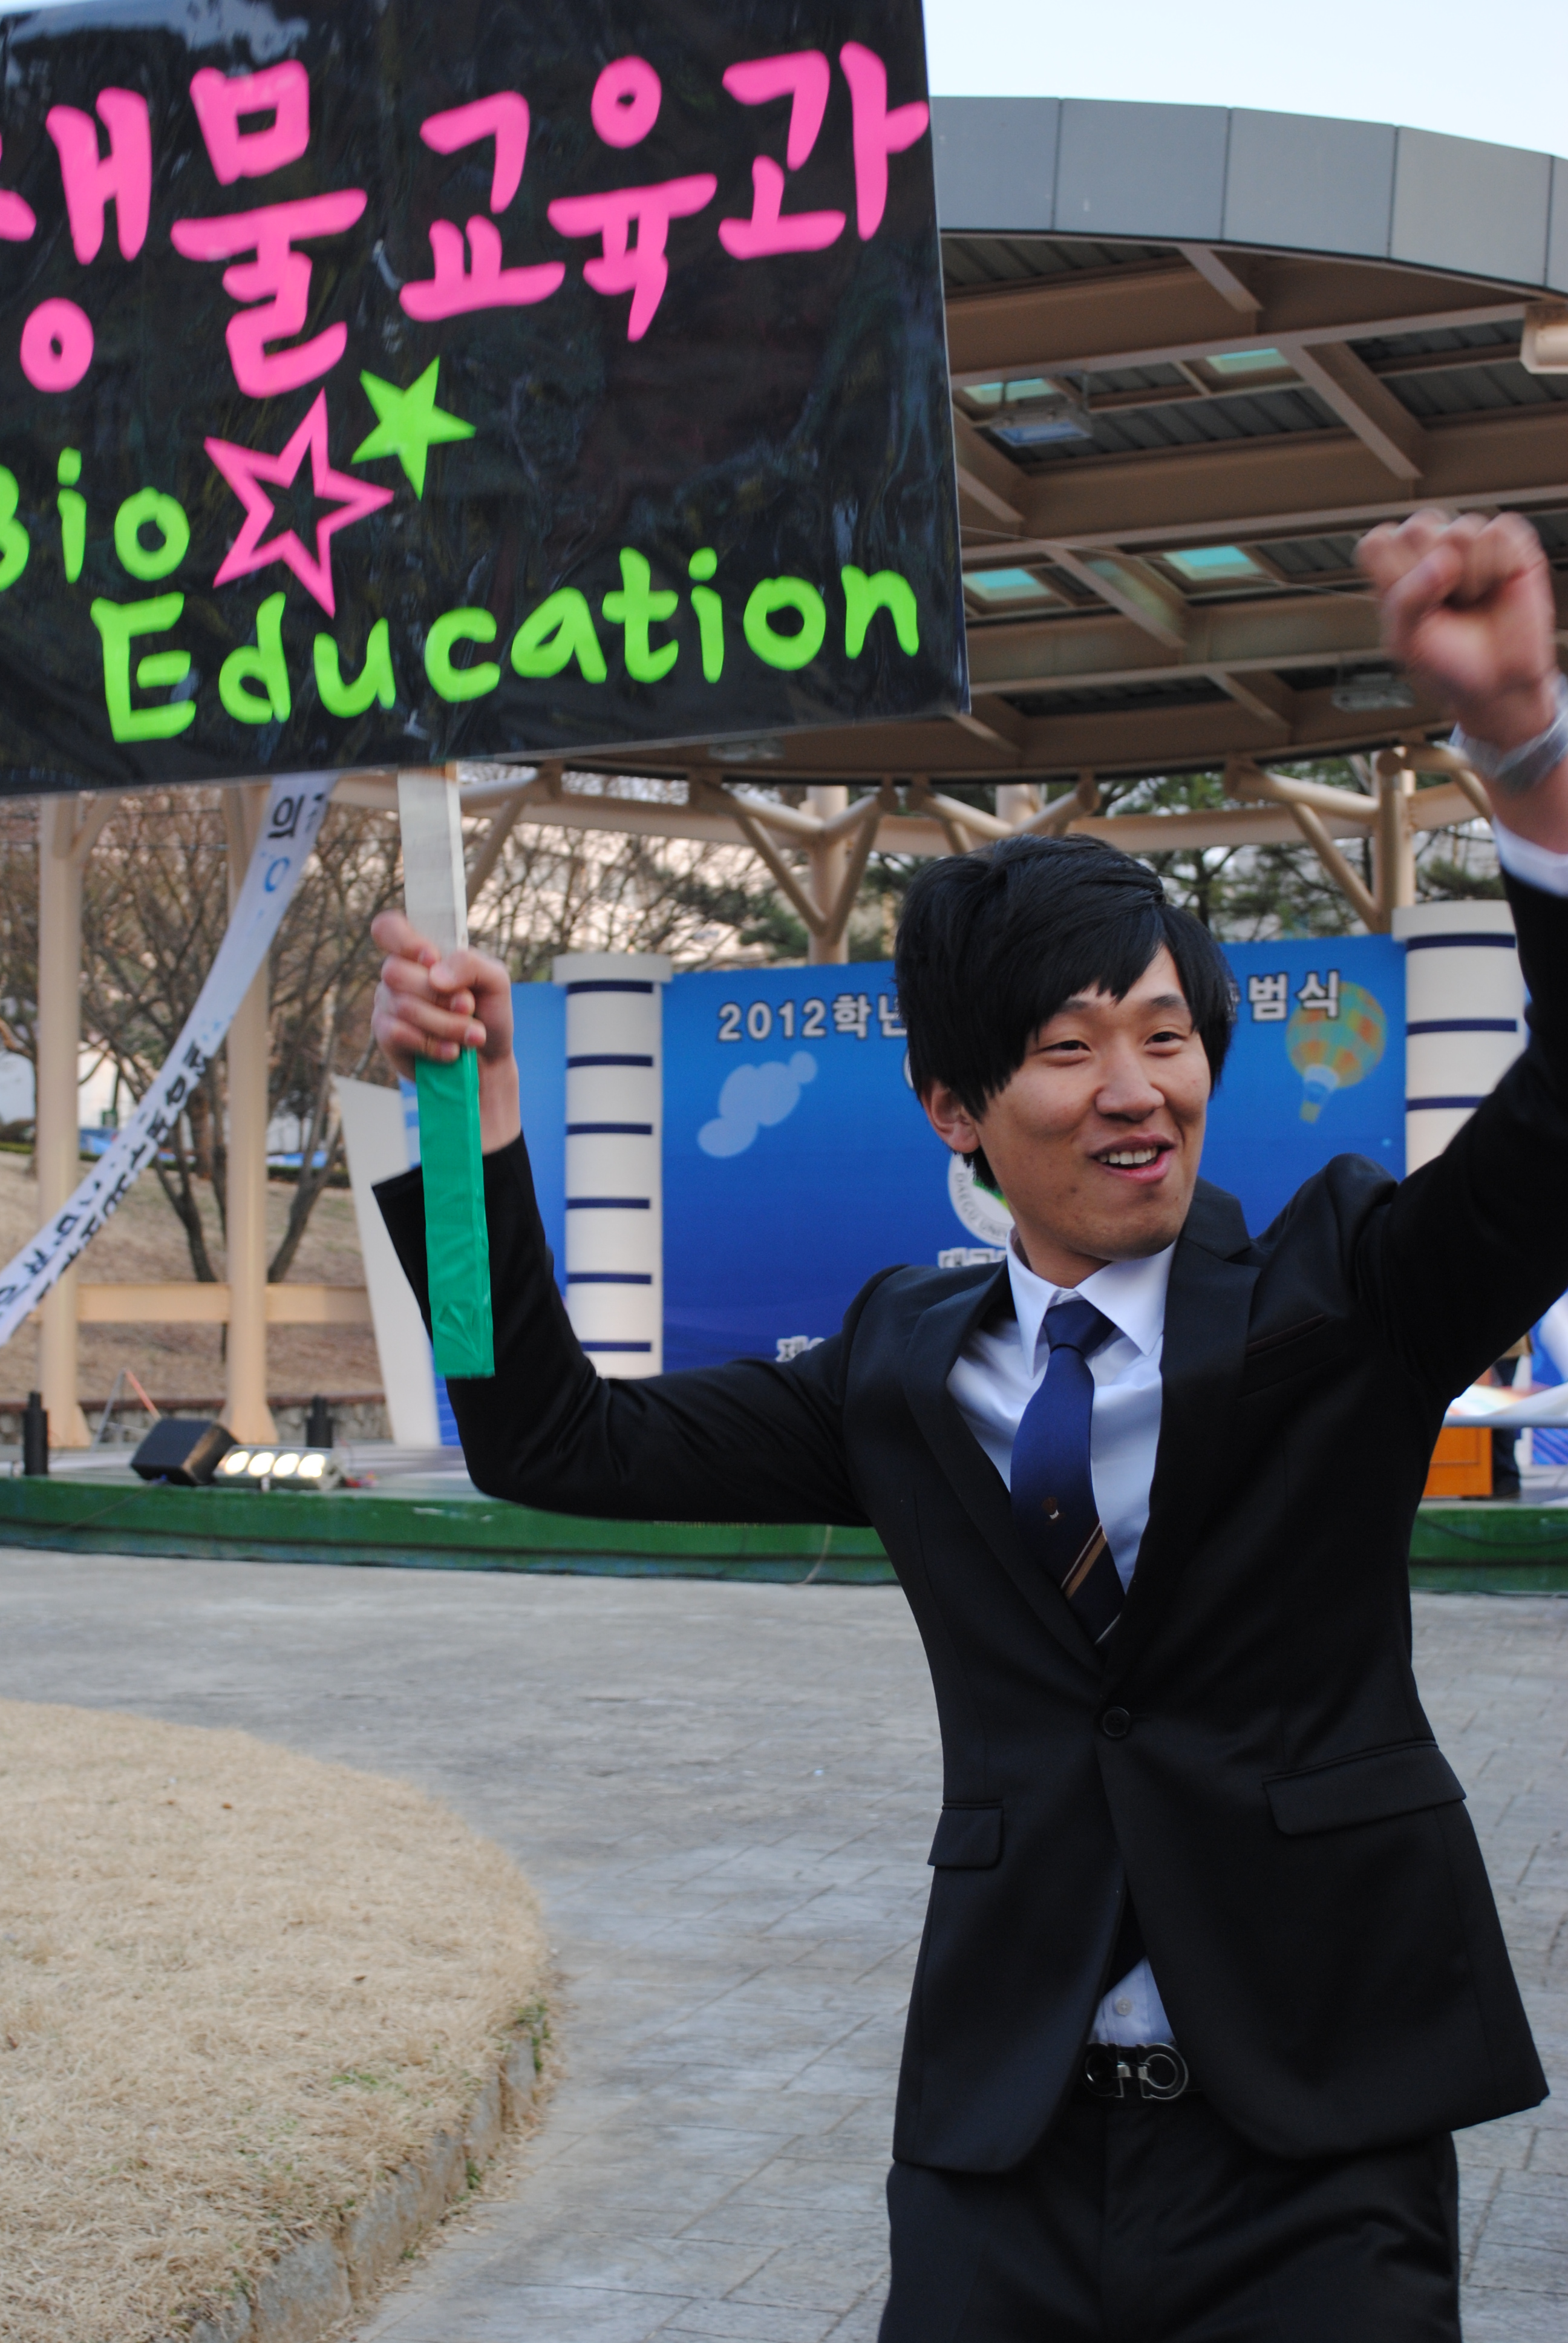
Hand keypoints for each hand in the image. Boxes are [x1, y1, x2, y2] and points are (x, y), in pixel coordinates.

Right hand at [370, 909, 521, 1152]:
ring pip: (404, 1006)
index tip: (431, 958)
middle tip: (469, 1007)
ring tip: (472, 1035)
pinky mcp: (387, 1037)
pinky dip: (432, 1044)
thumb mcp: (496, 981)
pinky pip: (398, 1033)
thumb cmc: (489, 1014)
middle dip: (441, 995)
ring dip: (447, 1024)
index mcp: (421, 952)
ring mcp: (388, 1005)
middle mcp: (398, 975)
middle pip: (395, 971)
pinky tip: (452, 1051)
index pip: (388, 928)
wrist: (489, 1060)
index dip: (403, 941)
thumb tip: (436, 975)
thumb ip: (471, 964)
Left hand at [1357, 509, 1558, 749]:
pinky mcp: (1508, 540)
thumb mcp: (1407, 642)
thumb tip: (1443, 559)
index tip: (1410, 610)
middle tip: (1444, 606)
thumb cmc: (1446, 664)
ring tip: (1472, 601)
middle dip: (1431, 577)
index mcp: (1396, 568)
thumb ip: (1407, 600)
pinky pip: (1499, 533)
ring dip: (1469, 579)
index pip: (1377, 543)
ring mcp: (1469, 540)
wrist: (1496, 684)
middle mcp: (1430, 547)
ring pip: (1460, 532)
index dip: (1392, 576)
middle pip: (1417, 528)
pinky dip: (1500, 568)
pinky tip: (1497, 587)